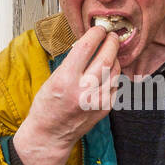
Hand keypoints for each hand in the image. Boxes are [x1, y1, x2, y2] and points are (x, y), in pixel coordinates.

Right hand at [14, 25, 119, 164]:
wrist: (50, 134)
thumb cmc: (47, 105)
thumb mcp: (54, 78)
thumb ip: (73, 62)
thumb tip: (91, 44)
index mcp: (66, 79)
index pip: (87, 47)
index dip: (96, 34)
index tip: (99, 29)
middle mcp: (84, 90)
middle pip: (107, 57)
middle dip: (112, 42)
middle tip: (112, 36)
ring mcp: (97, 101)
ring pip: (116, 71)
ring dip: (115, 58)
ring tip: (110, 53)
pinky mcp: (106, 108)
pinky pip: (116, 85)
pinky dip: (114, 76)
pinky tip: (108, 73)